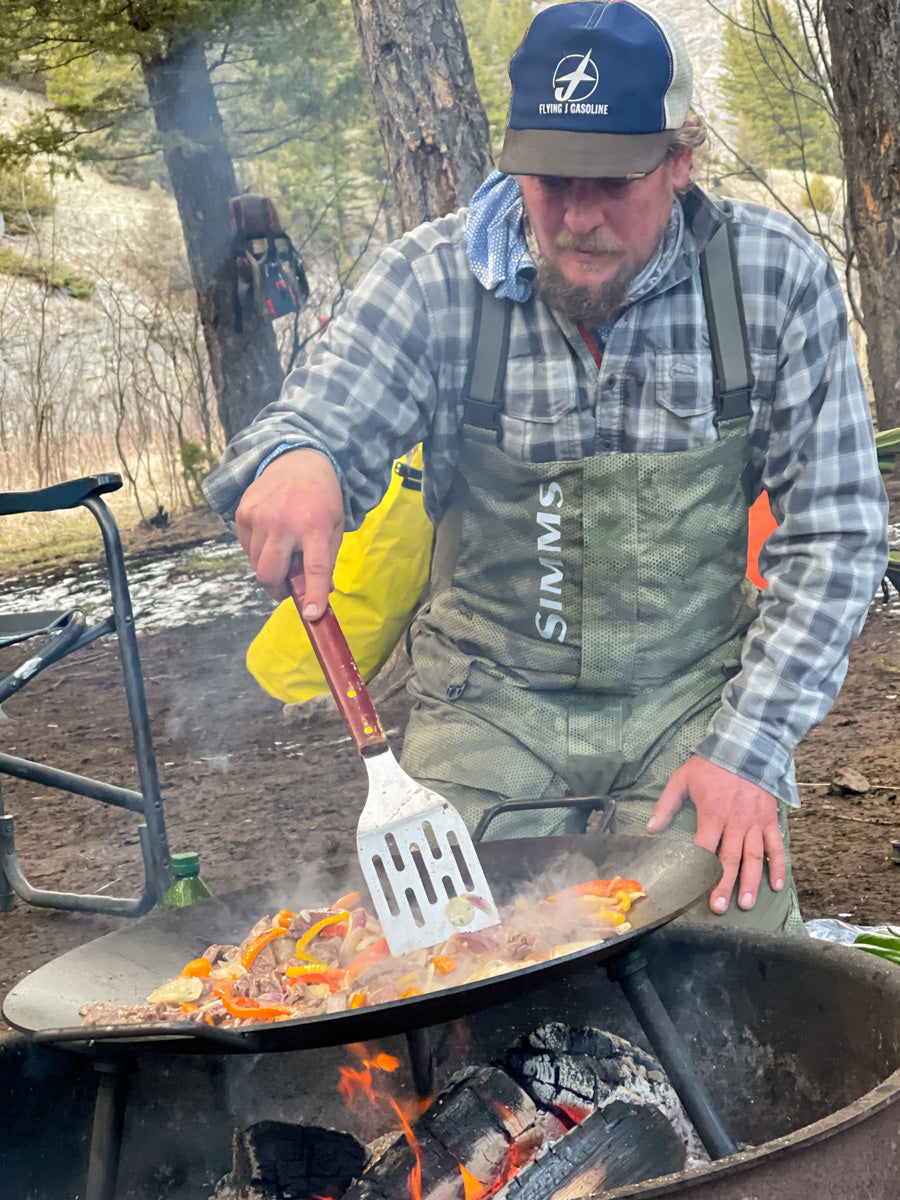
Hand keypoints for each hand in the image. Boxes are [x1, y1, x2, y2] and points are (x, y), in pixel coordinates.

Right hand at [235, 448, 343, 615]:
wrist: (297, 459)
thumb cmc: (321, 499)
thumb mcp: (335, 526)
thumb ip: (326, 560)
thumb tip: (316, 598)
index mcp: (315, 526)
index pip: (315, 567)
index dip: (313, 594)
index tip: (311, 615)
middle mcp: (284, 522)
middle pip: (269, 574)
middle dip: (277, 590)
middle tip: (288, 588)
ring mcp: (260, 516)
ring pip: (256, 564)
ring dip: (269, 568)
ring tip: (283, 550)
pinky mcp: (243, 513)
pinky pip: (246, 548)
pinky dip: (258, 551)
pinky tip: (271, 535)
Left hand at [647, 755, 785, 914]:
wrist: (746, 746)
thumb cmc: (711, 765)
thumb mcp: (682, 778)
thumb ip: (666, 804)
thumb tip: (650, 829)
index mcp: (712, 813)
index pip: (704, 845)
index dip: (699, 866)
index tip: (693, 886)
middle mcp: (735, 821)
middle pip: (729, 858)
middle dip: (723, 884)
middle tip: (719, 906)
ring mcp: (755, 822)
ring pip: (753, 857)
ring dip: (751, 882)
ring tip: (747, 904)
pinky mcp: (769, 819)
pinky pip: (775, 846)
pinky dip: (778, 865)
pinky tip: (777, 885)